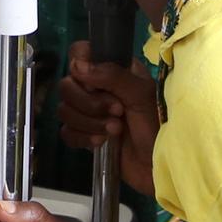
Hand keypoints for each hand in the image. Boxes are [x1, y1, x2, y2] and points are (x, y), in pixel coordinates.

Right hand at [58, 41, 159, 195]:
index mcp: (112, 69)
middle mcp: (97, 87)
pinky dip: (82, 137)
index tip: (92, 84)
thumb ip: (113, 76)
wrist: (157, 168)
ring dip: (90, 122)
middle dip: (89, 103)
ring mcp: (89, 112)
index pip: (79, 53)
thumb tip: (78, 67)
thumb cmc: (156, 125)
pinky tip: (101, 143)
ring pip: (65, 109)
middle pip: (67, 84)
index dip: (79, 66)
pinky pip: (66, 132)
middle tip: (117, 112)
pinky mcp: (84, 135)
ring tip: (115, 131)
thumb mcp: (141, 95)